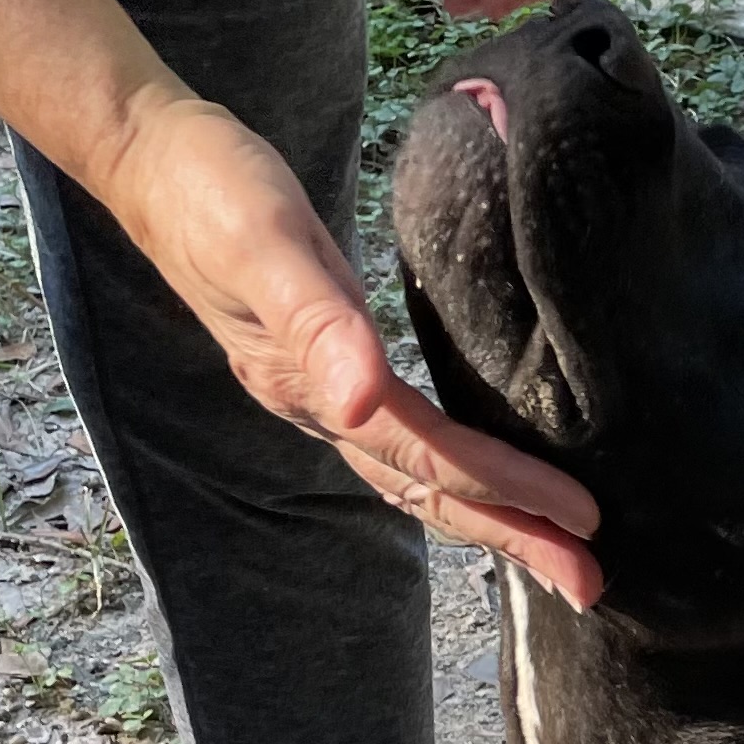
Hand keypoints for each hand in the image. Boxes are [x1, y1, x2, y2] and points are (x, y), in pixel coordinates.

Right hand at [93, 87, 602, 605]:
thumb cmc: (210, 186)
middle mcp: (320, 406)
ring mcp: (321, 394)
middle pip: (431, 491)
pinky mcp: (329, 369)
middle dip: (513, 538)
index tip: (582, 519)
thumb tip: (362, 399)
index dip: (507, 489)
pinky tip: (492, 484)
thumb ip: (315, 319)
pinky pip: (408, 445)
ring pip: (419, 479)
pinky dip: (459, 476)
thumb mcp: (263, 241)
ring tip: (558, 552)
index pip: (430, 454)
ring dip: (491, 520)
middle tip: (591, 584)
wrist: (152, 158)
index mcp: (312, 385)